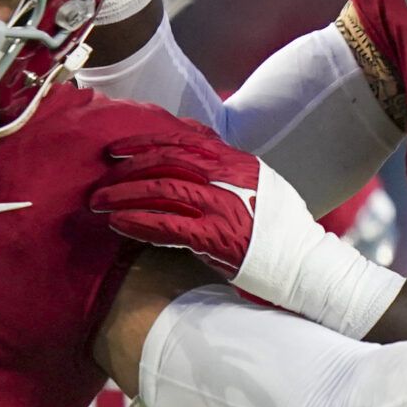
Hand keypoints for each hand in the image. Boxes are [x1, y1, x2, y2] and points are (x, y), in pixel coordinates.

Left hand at [92, 130, 399, 337]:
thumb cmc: (281, 232)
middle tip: (100, 177)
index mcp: (239, 163)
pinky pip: (166, 224)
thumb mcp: (260, 187)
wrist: (308, 267)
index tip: (118, 147)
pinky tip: (117, 223)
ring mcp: (224, 206)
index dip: (146, 139)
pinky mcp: (218, 238)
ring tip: (98, 202)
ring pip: (161, 189)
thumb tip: (191, 159)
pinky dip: (137, 221)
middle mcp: (230, 178)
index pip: (185, 139)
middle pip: (167, 160)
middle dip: (127, 167)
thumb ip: (228, 170)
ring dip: (123, 194)